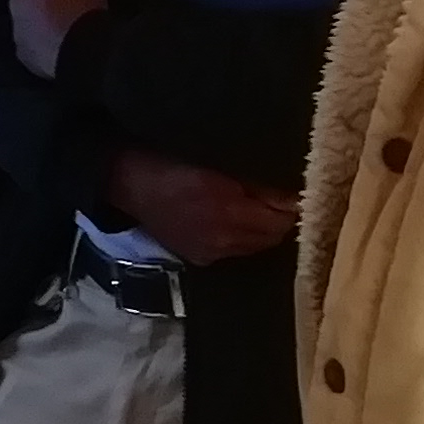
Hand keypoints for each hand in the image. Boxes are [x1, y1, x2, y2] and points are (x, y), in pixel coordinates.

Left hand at [11, 0, 108, 78]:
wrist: (80, 47)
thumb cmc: (80, 2)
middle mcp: (15, 4)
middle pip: (27, 0)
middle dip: (40, 3)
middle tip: (64, 9)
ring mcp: (17, 32)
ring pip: (28, 24)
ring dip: (40, 26)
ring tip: (63, 31)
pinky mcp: (25, 57)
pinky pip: (33, 47)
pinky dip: (43, 46)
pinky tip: (59, 47)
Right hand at [102, 149, 299, 267]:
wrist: (129, 185)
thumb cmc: (172, 165)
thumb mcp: (217, 168)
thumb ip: (257, 186)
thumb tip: (292, 197)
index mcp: (229, 211)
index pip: (281, 220)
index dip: (291, 207)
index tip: (294, 195)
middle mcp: (224, 239)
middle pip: (272, 237)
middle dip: (279, 220)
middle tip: (277, 200)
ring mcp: (212, 253)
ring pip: (256, 247)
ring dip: (261, 230)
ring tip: (254, 211)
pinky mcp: (200, 259)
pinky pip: (234, 252)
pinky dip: (240, 240)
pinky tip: (230, 224)